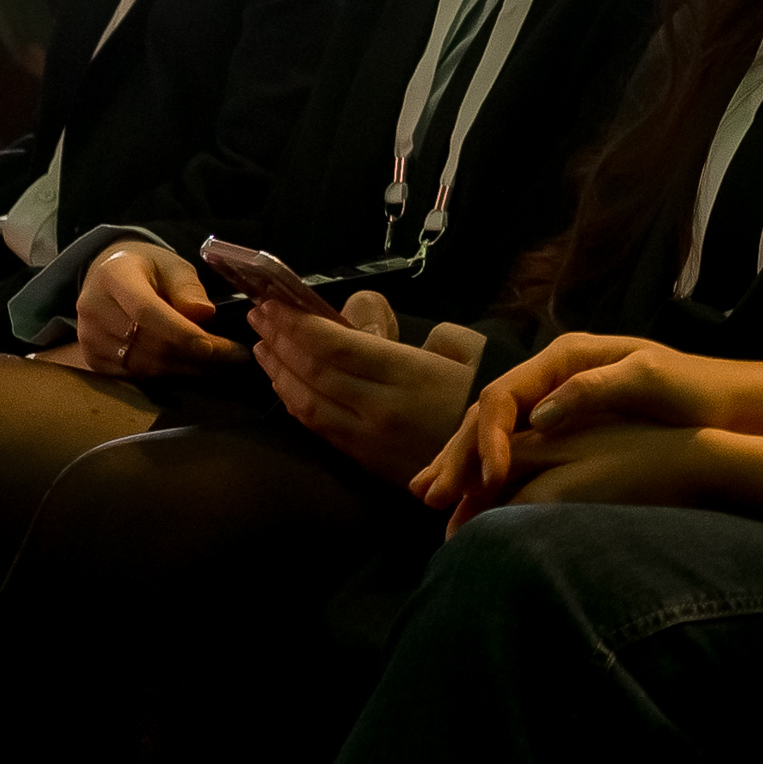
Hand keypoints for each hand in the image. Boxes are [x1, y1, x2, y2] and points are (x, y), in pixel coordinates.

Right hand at [74, 238, 242, 379]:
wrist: (108, 277)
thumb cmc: (147, 269)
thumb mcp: (172, 264)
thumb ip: (187, 286)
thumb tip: (202, 314)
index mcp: (113, 275)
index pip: (145, 310)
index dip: (180, 331)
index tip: (213, 346)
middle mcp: (93, 307)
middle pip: (148, 343)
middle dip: (195, 354)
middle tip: (233, 357)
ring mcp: (88, 337)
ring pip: (144, 365)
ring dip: (186, 369)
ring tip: (221, 365)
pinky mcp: (91, 359)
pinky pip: (134, 375)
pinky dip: (167, 375)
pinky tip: (192, 369)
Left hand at [255, 288, 484, 482]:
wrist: (503, 455)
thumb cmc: (481, 389)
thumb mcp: (452, 346)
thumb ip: (394, 333)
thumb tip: (350, 320)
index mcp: (407, 375)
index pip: (333, 345)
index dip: (296, 323)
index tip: (274, 303)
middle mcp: (381, 409)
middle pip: (313, 372)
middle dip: (279, 341)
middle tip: (259, 316)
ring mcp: (370, 440)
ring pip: (307, 403)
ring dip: (278, 372)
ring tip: (262, 346)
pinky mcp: (366, 461)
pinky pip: (318, 428)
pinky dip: (294, 402)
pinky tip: (283, 384)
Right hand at [413, 333, 762, 520]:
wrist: (726, 403)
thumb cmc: (693, 389)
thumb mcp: (650, 380)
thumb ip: (594, 390)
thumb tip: (539, 415)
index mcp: (566, 357)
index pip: (506, 394)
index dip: (488, 436)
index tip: (487, 477)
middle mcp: (552, 375)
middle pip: (487, 412)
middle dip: (457, 453)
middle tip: (431, 495)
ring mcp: (555, 400)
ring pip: (490, 429)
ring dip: (459, 462)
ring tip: (428, 496)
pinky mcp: (564, 427)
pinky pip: (511, 447)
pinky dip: (482, 469)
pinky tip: (466, 495)